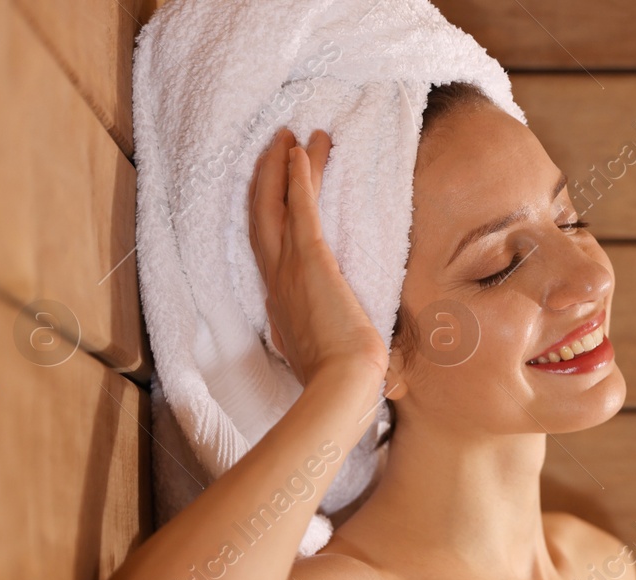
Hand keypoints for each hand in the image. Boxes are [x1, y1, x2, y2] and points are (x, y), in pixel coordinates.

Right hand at [247, 128, 388, 383]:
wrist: (342, 388)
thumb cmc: (347, 383)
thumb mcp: (336, 361)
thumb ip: (342, 349)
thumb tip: (374, 360)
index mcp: (282, 308)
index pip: (269, 253)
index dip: (271, 220)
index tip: (278, 200)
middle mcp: (276, 283)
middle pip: (261, 217)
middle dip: (266, 180)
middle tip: (276, 147)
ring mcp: (288, 270)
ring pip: (275, 204)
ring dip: (282, 167)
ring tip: (292, 135)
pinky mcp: (310, 261)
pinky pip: (298, 207)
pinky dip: (297, 176)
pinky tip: (299, 150)